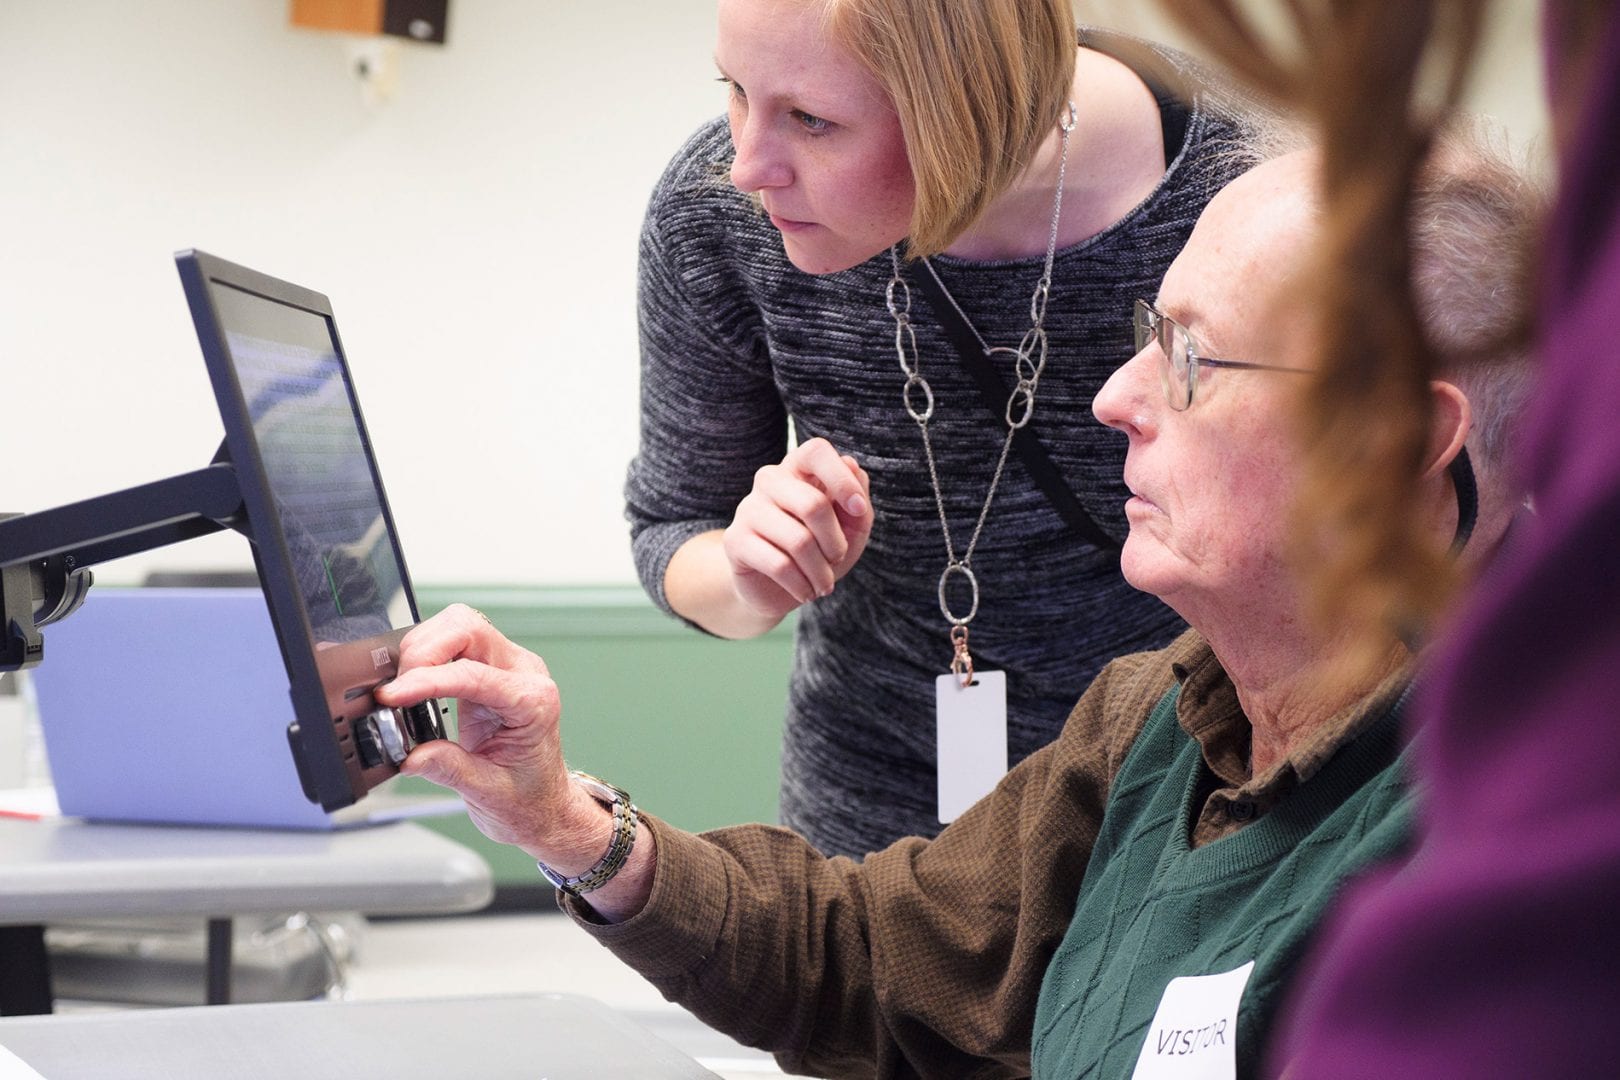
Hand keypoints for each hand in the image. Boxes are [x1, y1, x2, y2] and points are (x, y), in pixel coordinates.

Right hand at [374, 605, 595, 860]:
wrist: (544, 806)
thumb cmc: (529, 799)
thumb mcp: (487, 792)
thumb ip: (448, 768)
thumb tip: (410, 754)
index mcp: (533, 702)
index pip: (473, 674)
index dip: (426, 681)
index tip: (392, 696)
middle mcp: (524, 675)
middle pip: (469, 628)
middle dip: (424, 651)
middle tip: (396, 689)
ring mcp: (508, 667)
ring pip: (460, 624)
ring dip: (424, 647)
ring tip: (403, 687)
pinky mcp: (490, 669)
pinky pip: (456, 641)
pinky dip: (428, 653)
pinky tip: (415, 681)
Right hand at [722, 438, 873, 620]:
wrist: (777, 589)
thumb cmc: (819, 551)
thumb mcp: (850, 529)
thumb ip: (858, 501)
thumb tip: (852, 466)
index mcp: (798, 469)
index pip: (816, 451)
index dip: (842, 480)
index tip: (858, 511)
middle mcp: (769, 480)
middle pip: (812, 504)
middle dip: (835, 543)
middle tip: (837, 560)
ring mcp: (748, 509)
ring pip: (798, 541)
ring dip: (820, 572)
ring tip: (823, 585)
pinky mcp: (735, 540)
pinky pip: (779, 564)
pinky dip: (801, 585)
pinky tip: (805, 592)